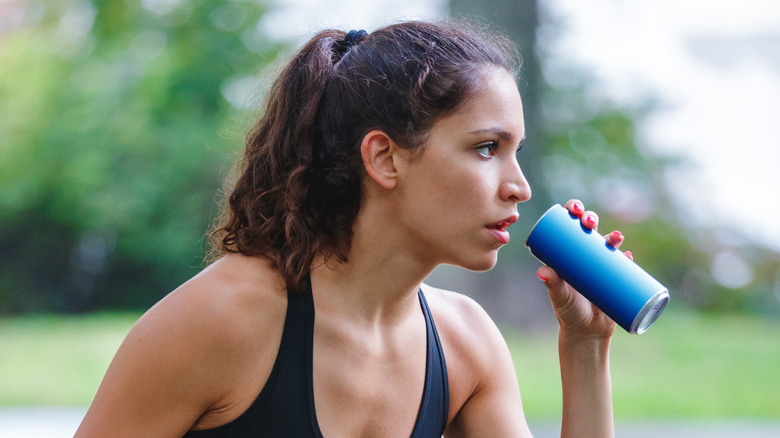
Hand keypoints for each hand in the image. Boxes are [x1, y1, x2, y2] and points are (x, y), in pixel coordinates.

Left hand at [536, 199, 629, 337]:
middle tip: (590, 221)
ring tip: (615, 237)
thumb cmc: (568, 312)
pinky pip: (623, 264)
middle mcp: (584, 256)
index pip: (567, 226)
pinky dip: (626, 258)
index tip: (573, 209)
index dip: (571, 212)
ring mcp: (601, 265)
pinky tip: (627, 255)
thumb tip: (543, 271)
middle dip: (590, 218)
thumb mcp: (560, 297)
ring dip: (613, 236)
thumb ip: (553, 284)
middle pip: (588, 229)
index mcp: (567, 254)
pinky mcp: (616, 278)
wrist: (586, 332)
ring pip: (607, 243)